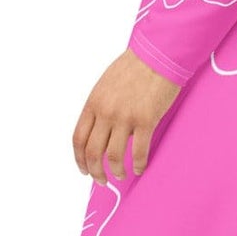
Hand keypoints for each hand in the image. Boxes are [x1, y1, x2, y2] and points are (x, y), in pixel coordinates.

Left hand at [72, 48, 181, 182]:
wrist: (158, 55)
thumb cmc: (134, 67)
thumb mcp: (106, 85)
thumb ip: (100, 106)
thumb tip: (99, 129)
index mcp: (93, 103)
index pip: (78, 139)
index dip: (79, 159)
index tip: (84, 169)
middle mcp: (106, 112)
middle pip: (93, 152)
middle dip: (95, 171)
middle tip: (101, 180)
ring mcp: (125, 117)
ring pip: (114, 157)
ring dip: (116, 171)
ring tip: (122, 175)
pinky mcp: (146, 120)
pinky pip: (138, 152)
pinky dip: (138, 165)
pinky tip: (139, 168)